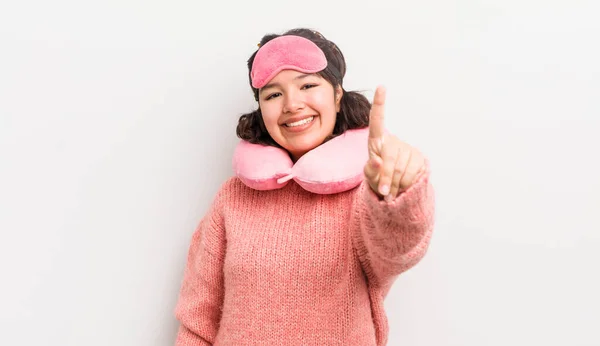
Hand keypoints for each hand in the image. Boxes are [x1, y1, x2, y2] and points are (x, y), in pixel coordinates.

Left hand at [364, 86, 425, 201]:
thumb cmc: (378, 178)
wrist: (395, 188)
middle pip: (390, 159)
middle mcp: (393, 141)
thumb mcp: (370, 176)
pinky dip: (406, 186)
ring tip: (391, 190)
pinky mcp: (420, 159)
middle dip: (387, 179)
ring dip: (396, 186)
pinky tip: (403, 187)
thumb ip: (370, 171)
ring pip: (402, 170)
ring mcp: (408, 149)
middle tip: (384, 193)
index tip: (381, 86)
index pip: (377, 121)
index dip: (379, 104)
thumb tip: (377, 162)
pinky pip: (414, 174)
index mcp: (377, 141)